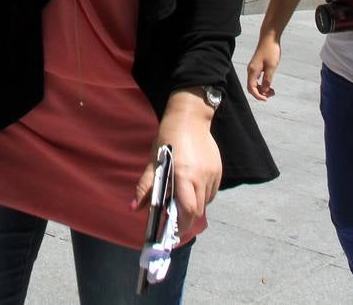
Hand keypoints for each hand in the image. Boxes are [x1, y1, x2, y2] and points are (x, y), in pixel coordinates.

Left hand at [132, 92, 221, 236]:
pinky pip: (211, 192)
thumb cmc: (168, 137)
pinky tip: (191, 189)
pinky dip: (202, 197)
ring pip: (206, 202)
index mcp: (184, 174)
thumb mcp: (154, 160)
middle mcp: (201, 176)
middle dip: (186, 220)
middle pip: (198, 209)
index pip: (188, 209)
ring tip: (180, 203)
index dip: (182, 225)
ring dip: (194, 208)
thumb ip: (145, 186)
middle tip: (173, 222)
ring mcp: (213, 173)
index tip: (172, 234)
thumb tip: (134, 209)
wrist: (191, 117)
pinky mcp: (218, 170)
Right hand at [245, 33, 280, 101]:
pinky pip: (256, 79)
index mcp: (253, 71)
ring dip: (262, 89)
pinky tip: (269, 83)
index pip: (251, 88)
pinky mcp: (256, 66)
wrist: (269, 37)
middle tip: (272, 93)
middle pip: (252, 87)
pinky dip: (262, 83)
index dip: (258, 96)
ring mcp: (253, 68)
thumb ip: (267, 79)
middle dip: (261, 93)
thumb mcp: (271, 66)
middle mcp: (251, 71)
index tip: (266, 99)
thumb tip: (264, 90)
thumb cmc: (271, 50)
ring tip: (272, 89)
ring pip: (254, 83)